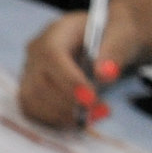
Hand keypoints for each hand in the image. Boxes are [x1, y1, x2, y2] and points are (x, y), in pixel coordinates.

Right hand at [17, 7, 138, 128]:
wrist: (107, 40)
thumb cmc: (113, 34)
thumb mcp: (122, 35)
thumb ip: (114, 51)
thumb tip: (104, 74)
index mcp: (56, 32)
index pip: (52, 56)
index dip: (68, 80)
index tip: (91, 99)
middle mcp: (35, 52)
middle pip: (40, 83)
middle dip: (69, 103)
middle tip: (100, 111)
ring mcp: (29, 73)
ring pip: (32, 101)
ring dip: (61, 115)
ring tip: (92, 117)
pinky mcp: (30, 91)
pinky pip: (33, 111)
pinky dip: (55, 120)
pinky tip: (77, 120)